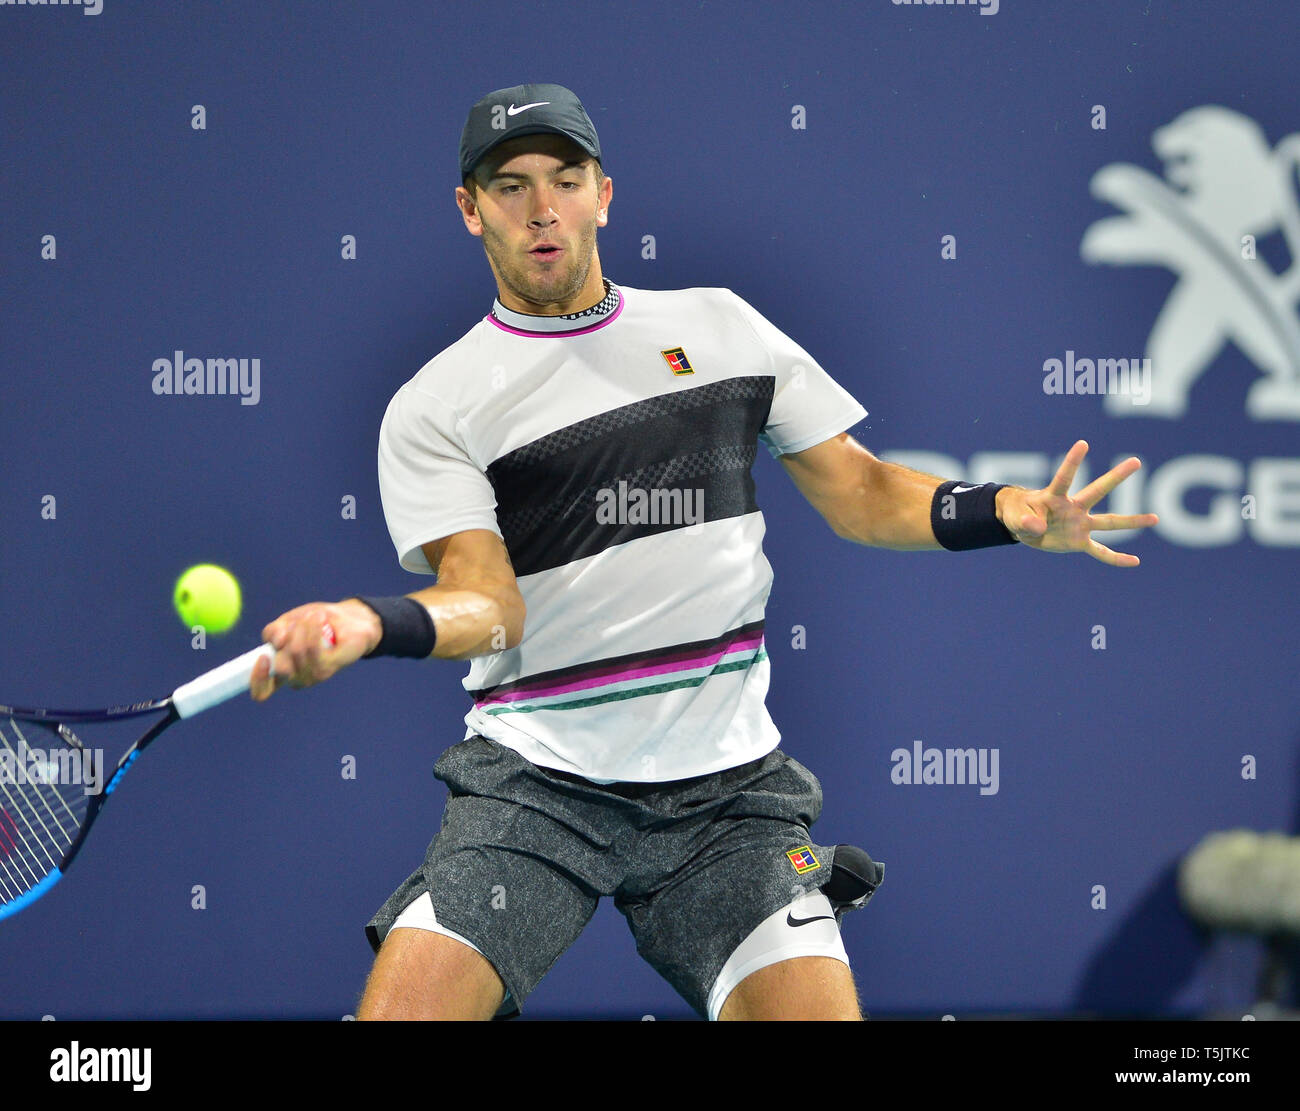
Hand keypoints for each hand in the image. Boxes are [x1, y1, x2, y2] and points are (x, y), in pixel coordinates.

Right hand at [250, 598, 382, 700]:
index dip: (257, 679)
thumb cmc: (316, 621)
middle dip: (286, 637)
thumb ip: (273, 631)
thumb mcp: (288, 621)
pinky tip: (320, 619)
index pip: (262, 690)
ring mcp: (313, 676)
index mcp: (280, 671)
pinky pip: (313, 649)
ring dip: (302, 627)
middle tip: (297, 622)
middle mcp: (295, 678)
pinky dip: (314, 630)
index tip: (263, 657)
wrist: (349, 618)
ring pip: (296, 652)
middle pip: (280, 667)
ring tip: (315, 616)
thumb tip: (275, 642)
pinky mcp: (329, 668)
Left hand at [995, 440, 1158, 566]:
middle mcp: (1073, 508)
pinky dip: (1116, 558)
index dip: (1072, 462)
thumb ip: (1025, 520)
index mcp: (1054, 497)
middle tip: (1136, 461)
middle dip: (1116, 477)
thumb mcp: (1015, 518)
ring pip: (1109, 522)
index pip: (1064, 477)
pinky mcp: (1079, 541)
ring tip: (1155, 519)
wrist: (1022, 526)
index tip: (1083, 443)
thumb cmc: (1018, 514)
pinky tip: (1135, 562)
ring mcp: (1079, 524)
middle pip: (1097, 491)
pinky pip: (1100, 551)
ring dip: (1132, 521)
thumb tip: (1037, 526)